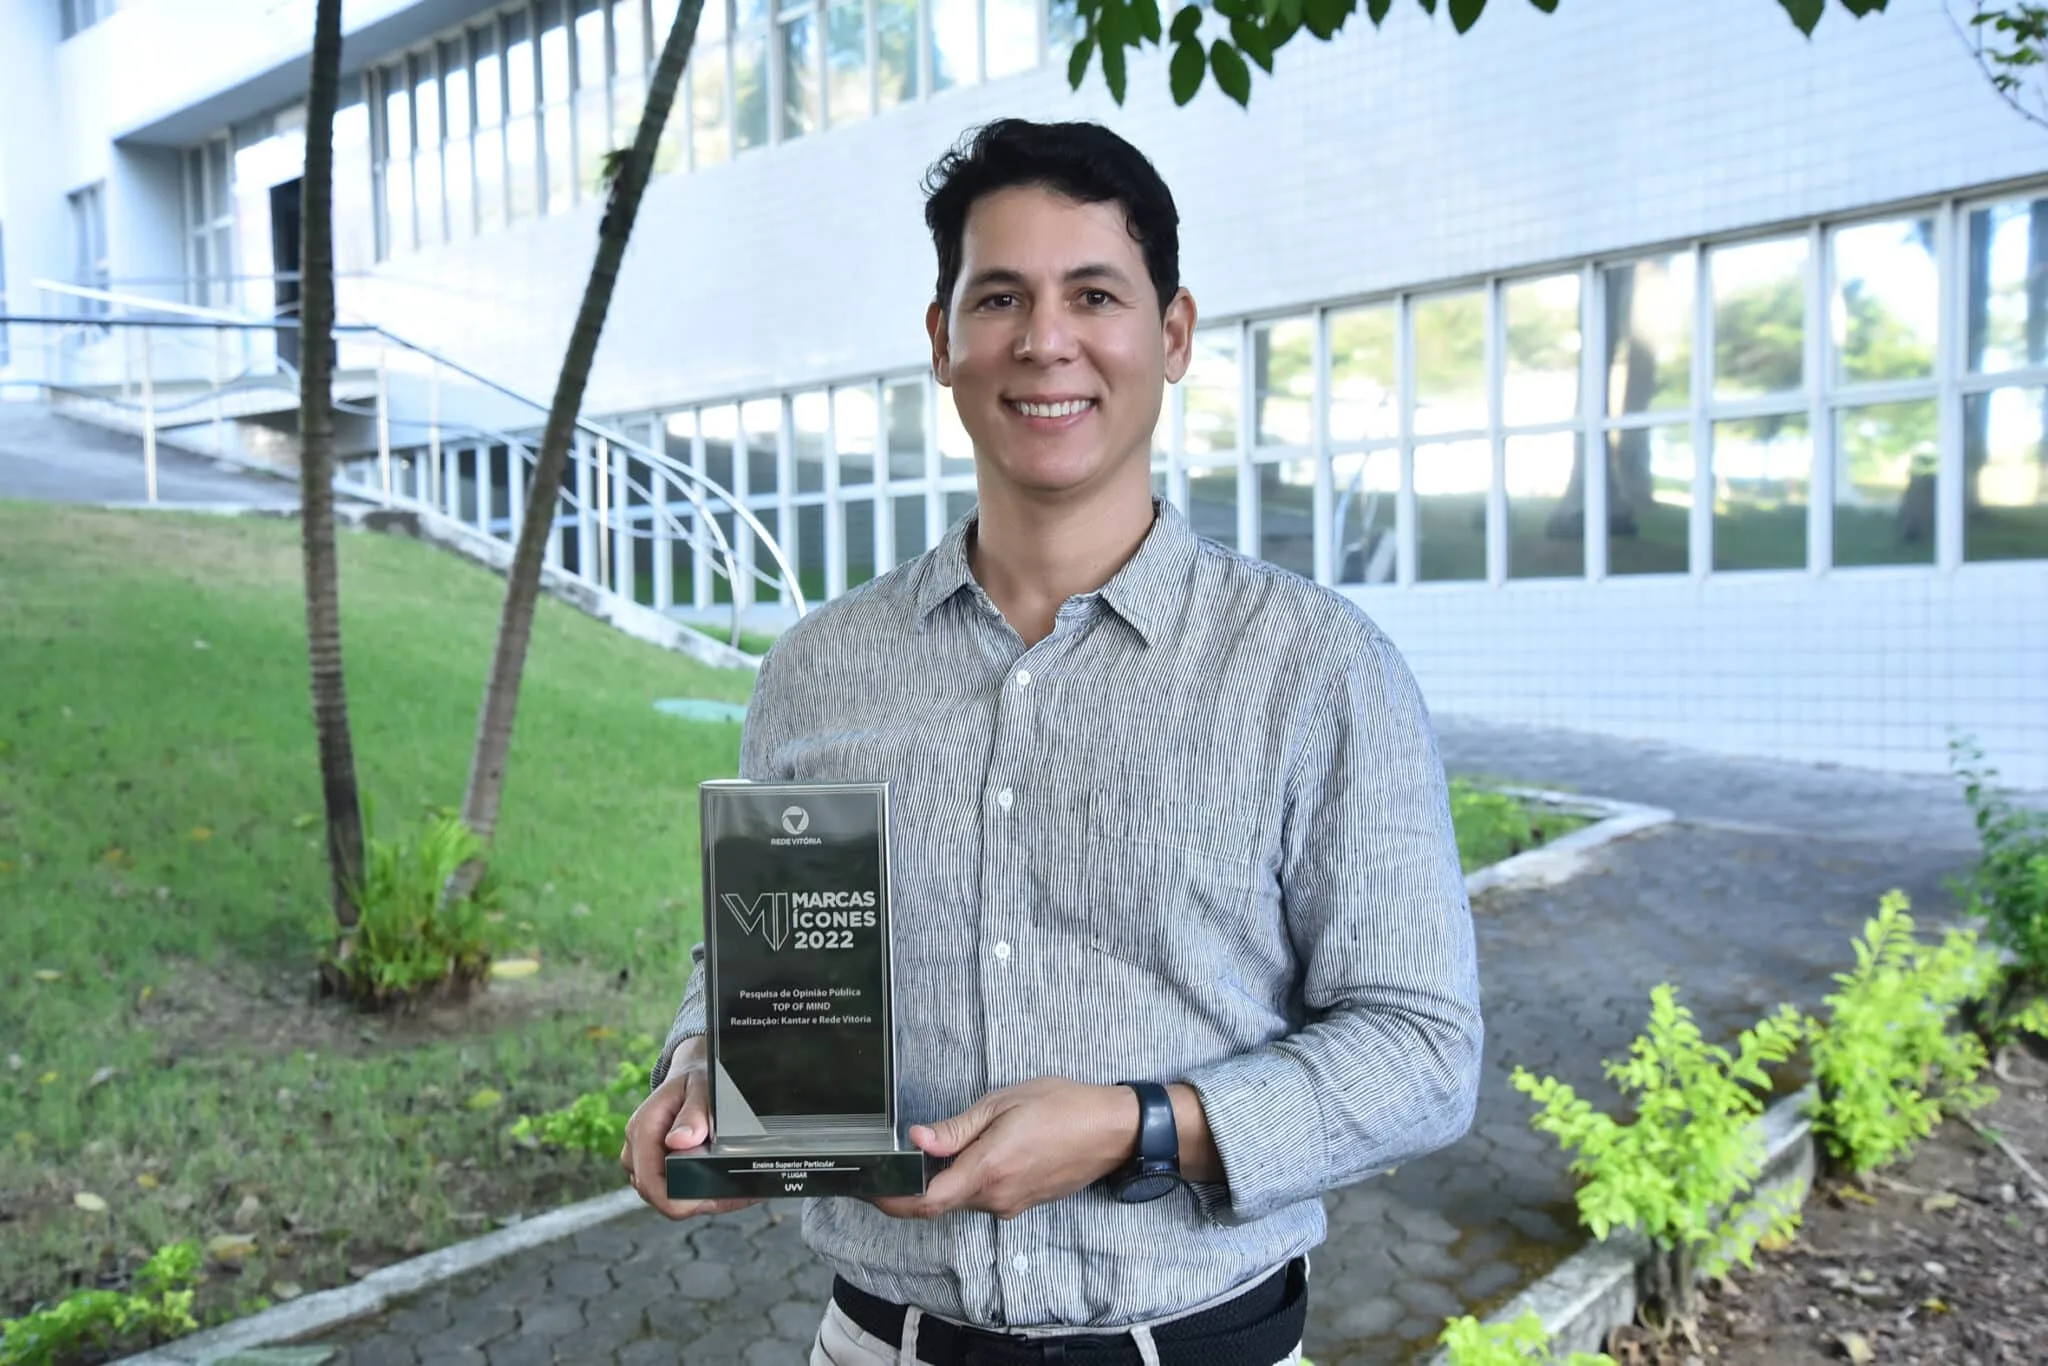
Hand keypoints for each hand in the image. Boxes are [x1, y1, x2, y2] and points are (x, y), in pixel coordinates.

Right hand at [618, 1038, 759, 1219]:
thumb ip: (694, 1115)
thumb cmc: (697, 1078)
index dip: (680, 1198)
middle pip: (658, 1195)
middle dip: (694, 1199)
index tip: (714, 1196)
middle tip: (732, 1192)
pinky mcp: (653, 1166)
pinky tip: (717, 1181)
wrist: (693, 1073)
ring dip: (695, 1196)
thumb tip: (680, 1141)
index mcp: (643, 1129)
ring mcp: (642, 1159)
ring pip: (664, 1196)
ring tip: (727, 1184)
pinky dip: (693, 1190)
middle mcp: (636, 1147)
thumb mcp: (703, 1089)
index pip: (651, 1182)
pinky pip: (670, 1189)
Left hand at [870, 1077, 1139, 1221]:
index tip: (871, 1190)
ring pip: (963, 1200)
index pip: (928, 1201)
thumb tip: (918, 1141)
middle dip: (914, 1187)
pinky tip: (973, 1155)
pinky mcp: (1023, 1204)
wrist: (1112, 1131)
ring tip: (936, 1150)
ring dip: (945, 1182)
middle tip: (892, 1164)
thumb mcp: (1003, 1104)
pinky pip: (985, 1198)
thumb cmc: (1062, 1107)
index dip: (893, 1200)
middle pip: (941, 1202)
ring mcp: (1012, 1204)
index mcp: (988, 1169)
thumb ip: (958, 1129)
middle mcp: (997, 1196)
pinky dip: (968, 1182)